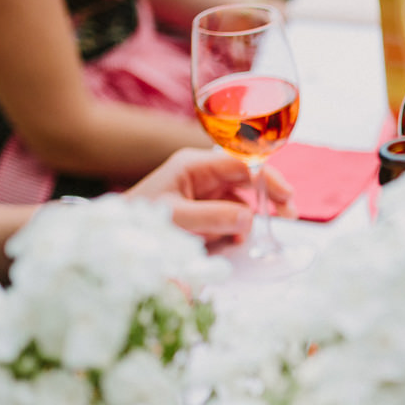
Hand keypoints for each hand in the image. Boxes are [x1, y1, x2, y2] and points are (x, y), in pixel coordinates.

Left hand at [125, 148, 297, 240]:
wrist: (116, 235)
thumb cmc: (140, 222)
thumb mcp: (177, 220)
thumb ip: (214, 217)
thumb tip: (250, 218)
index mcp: (194, 165)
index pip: (242, 163)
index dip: (267, 177)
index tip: (286, 197)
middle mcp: (202, 173)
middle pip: (248, 176)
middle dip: (269, 195)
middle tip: (288, 216)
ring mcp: (204, 189)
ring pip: (242, 197)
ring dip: (250, 217)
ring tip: (245, 239)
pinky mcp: (205, 206)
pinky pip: (231, 212)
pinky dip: (237, 227)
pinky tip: (232, 241)